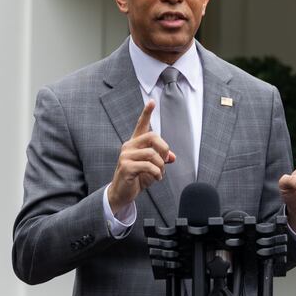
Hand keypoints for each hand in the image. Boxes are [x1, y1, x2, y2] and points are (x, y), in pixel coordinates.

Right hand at [107, 100, 174, 214]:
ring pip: (152, 154)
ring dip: (161, 166)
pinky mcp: (126, 167)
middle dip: (164, 148)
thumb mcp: (153, 167)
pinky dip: (156, 173)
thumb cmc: (137, 178)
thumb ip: (162, 159)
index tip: (151, 102)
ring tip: (160, 174)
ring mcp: (125, 156)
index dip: (146, 113)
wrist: (122, 193)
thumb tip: (172, 157)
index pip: (141, 125)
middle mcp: (129, 146)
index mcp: (135, 143)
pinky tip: (156, 178)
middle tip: (166, 160)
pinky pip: (148, 166)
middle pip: (152, 136)